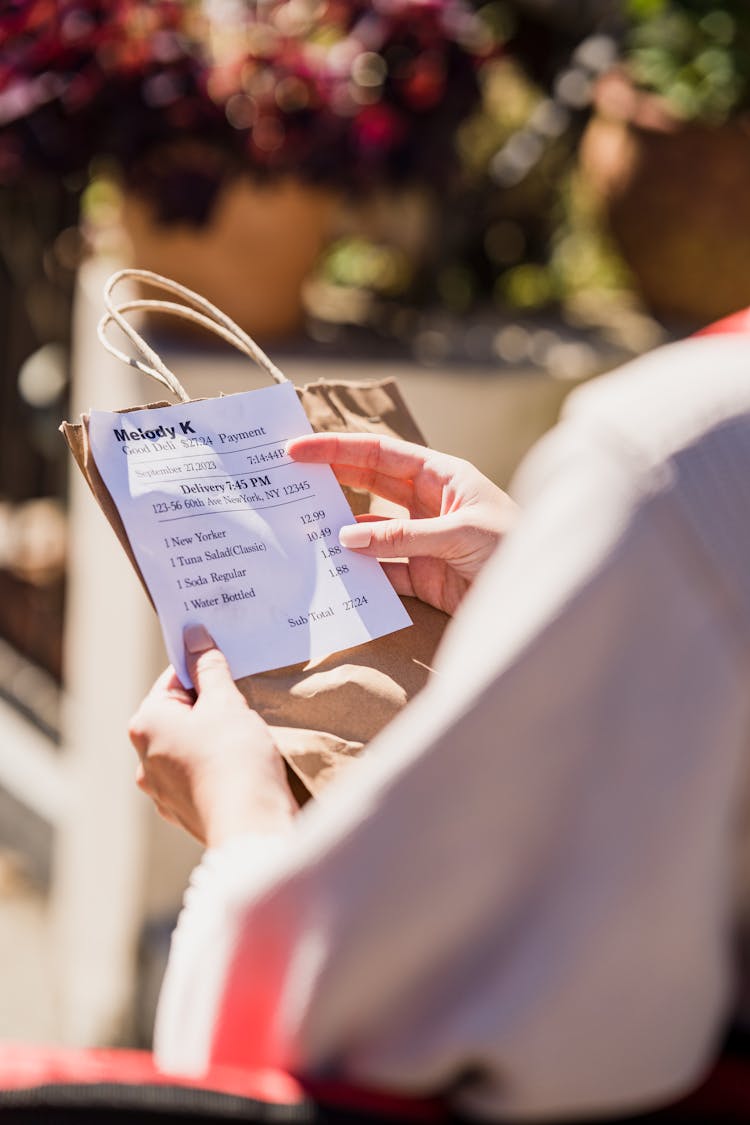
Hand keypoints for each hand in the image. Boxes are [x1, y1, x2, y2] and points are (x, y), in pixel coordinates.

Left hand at [128, 625, 295, 846]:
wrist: (250, 825)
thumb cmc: (235, 757)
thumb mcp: (226, 701)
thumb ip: (209, 668)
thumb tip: (194, 635)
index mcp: (146, 723)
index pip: (174, 679)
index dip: (204, 671)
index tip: (230, 672)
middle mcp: (143, 756)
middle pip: (179, 714)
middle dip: (210, 707)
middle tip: (242, 708)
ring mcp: (160, 788)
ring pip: (187, 746)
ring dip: (212, 738)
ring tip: (244, 741)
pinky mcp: (181, 811)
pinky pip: (196, 776)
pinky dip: (214, 768)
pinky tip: (239, 769)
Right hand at [288, 433, 517, 615]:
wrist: (547, 596)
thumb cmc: (518, 549)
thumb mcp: (463, 534)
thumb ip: (405, 536)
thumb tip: (348, 536)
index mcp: (442, 476)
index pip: (380, 455)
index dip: (338, 449)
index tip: (297, 450)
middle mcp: (428, 504)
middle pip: (367, 487)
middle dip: (328, 484)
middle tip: (283, 484)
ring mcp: (422, 542)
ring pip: (368, 533)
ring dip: (338, 534)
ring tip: (297, 534)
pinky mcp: (423, 579)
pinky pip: (380, 572)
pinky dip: (357, 575)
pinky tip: (331, 575)